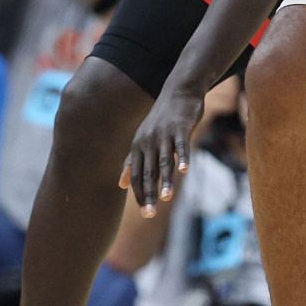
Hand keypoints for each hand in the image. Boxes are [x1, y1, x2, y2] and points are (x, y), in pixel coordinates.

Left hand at [121, 86, 202, 213]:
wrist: (179, 91)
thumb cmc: (162, 119)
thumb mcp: (144, 140)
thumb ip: (132, 162)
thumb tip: (121, 184)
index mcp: (138, 147)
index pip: (136, 175)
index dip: (139, 194)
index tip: (145, 211)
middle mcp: (148, 142)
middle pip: (148, 172)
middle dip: (149, 194)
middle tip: (150, 214)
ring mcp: (164, 135)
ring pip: (163, 162)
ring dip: (165, 181)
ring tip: (166, 198)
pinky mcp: (180, 128)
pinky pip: (181, 145)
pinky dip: (182, 158)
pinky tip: (184, 170)